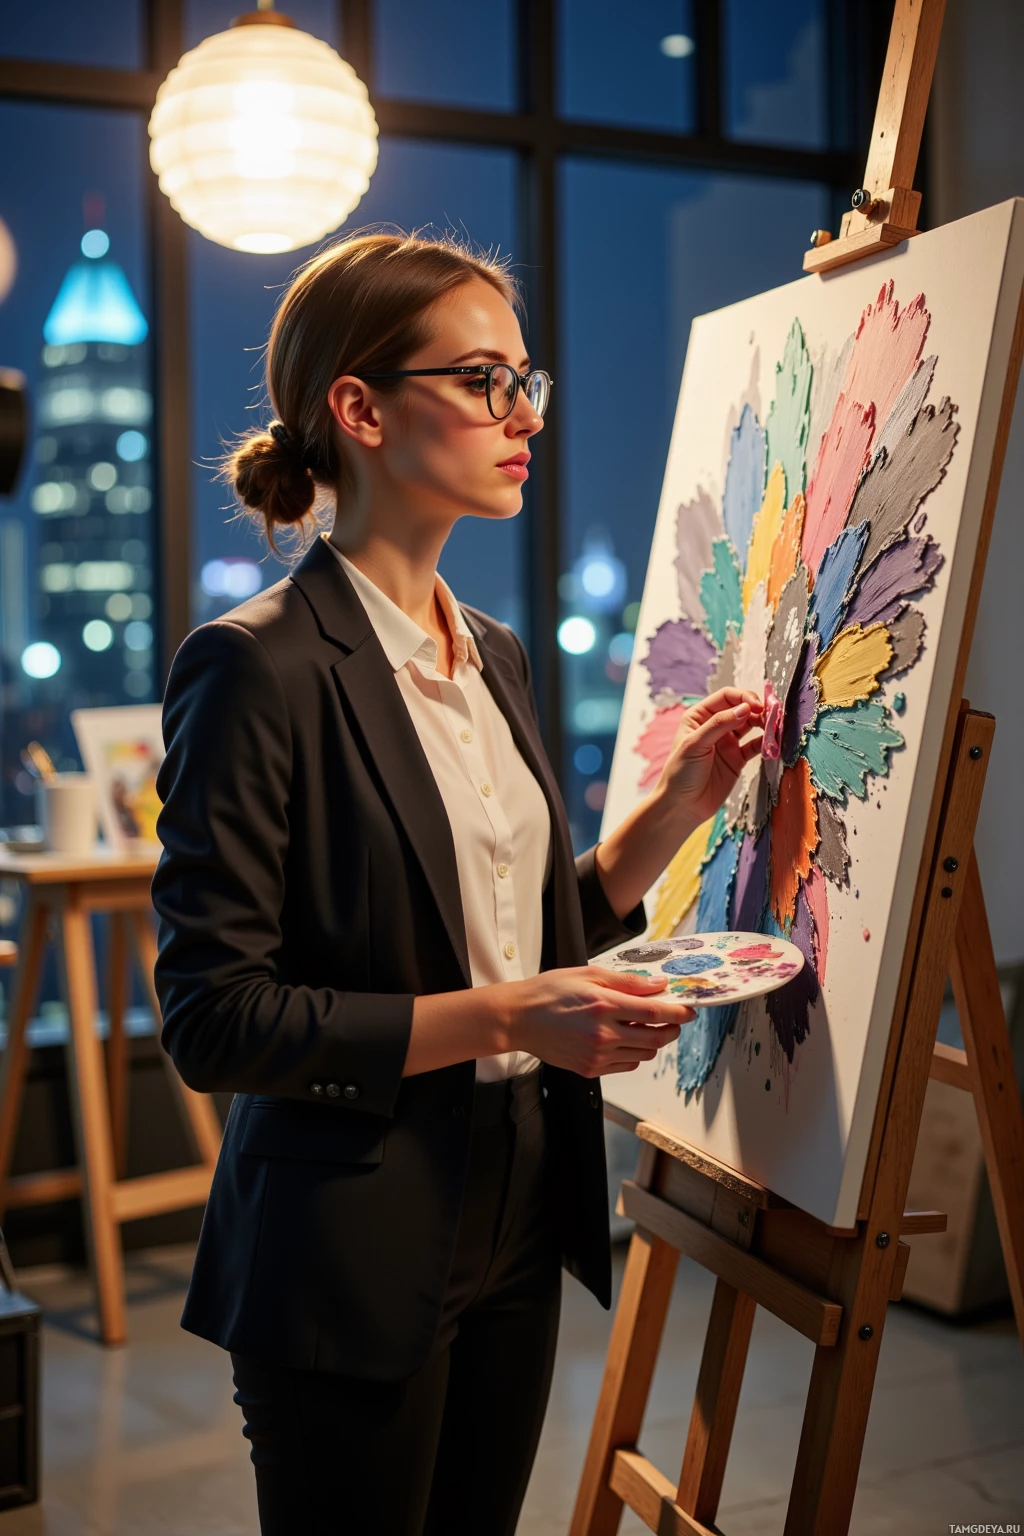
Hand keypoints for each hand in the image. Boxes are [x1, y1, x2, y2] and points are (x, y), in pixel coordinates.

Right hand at [499, 966, 693, 1076]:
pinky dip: (634, 1054)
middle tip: (673, 1020)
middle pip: (655, 1039)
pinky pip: (626, 1065)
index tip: (689, 1010)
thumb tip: (659, 986)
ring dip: (653, 1042)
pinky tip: (625, 1040)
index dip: (678, 1012)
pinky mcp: (590, 1069)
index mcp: (604, 1006)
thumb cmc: (550, 992)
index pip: (655, 1013)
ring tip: (646, 1028)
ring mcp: (597, 1056)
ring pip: (643, 1054)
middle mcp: (603, 1034)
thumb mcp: (589, 975)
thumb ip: (627, 982)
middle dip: (671, 1029)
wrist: (519, 1019)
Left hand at [657, 687, 763, 825]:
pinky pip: (755, 746)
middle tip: (771, 715)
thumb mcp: (696, 744)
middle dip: (757, 709)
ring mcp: (727, 742)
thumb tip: (745, 708)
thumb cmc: (680, 773)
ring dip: (764, 724)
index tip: (757, 705)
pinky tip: (772, 744)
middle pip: (741, 709)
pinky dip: (765, 743)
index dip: (743, 697)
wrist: (682, 806)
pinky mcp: (737, 759)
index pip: (726, 697)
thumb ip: (719, 725)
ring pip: (750, 726)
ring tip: (775, 727)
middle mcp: (715, 726)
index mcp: (699, 716)